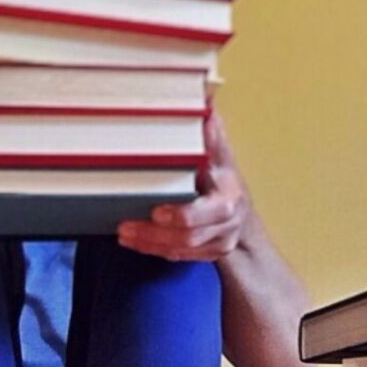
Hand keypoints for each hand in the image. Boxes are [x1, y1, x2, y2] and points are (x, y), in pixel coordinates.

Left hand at [116, 111, 255, 261]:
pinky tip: (135, 243)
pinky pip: (178, 257)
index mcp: (229, 199)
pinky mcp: (208, 255)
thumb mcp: (223, 158)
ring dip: (149, 243)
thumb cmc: (225, 181)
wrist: (243, 215)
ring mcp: (218, 243)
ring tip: (124, 233)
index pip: (207, 212)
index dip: (181, 214)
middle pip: (189, 236)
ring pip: (180, 250)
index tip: (156, 212)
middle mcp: (226, 225)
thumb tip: (208, 109)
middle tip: (125, 226)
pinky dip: (155, 250)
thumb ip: (213, 139)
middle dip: (154, 233)